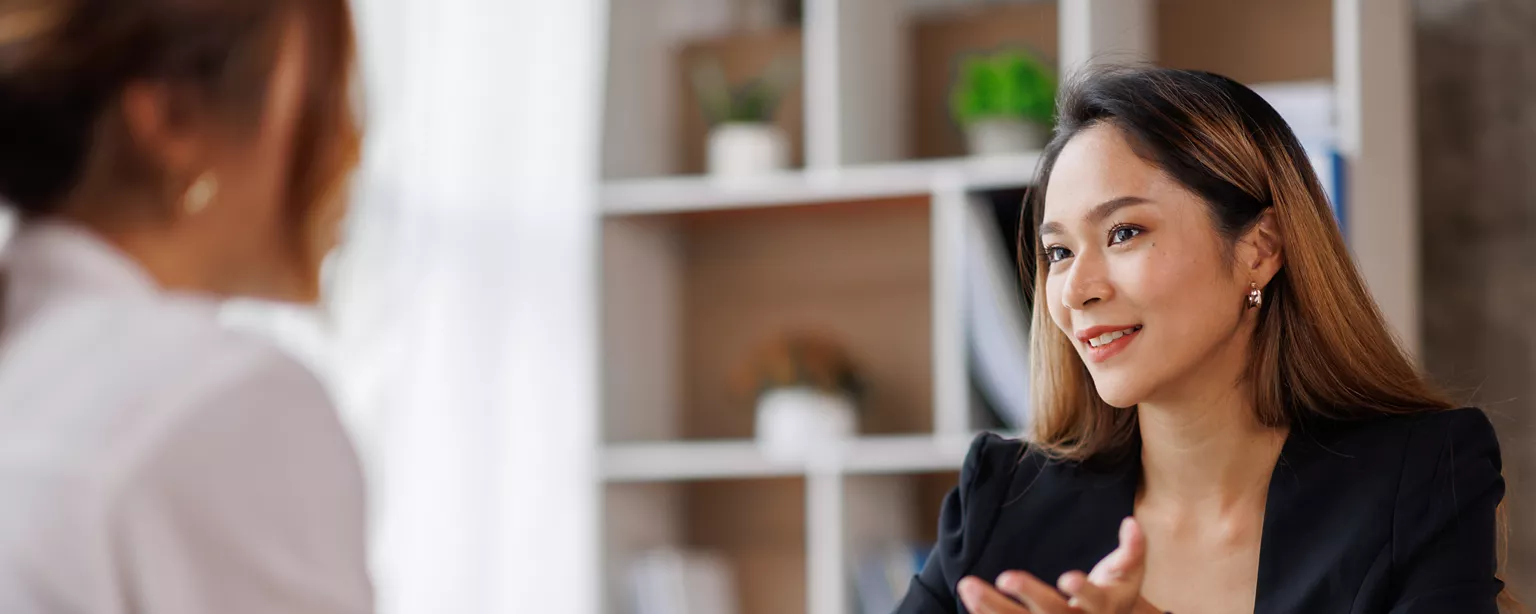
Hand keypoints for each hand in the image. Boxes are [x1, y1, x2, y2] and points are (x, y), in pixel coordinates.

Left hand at [956, 517, 1161, 613]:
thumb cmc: (1114, 592)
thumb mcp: (1129, 572)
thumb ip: (1132, 550)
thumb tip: (1131, 523)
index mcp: (1103, 608)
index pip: (1094, 601)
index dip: (1083, 591)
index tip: (1066, 577)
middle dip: (1029, 595)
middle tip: (1004, 577)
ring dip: (992, 607)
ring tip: (967, 585)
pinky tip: (968, 599)